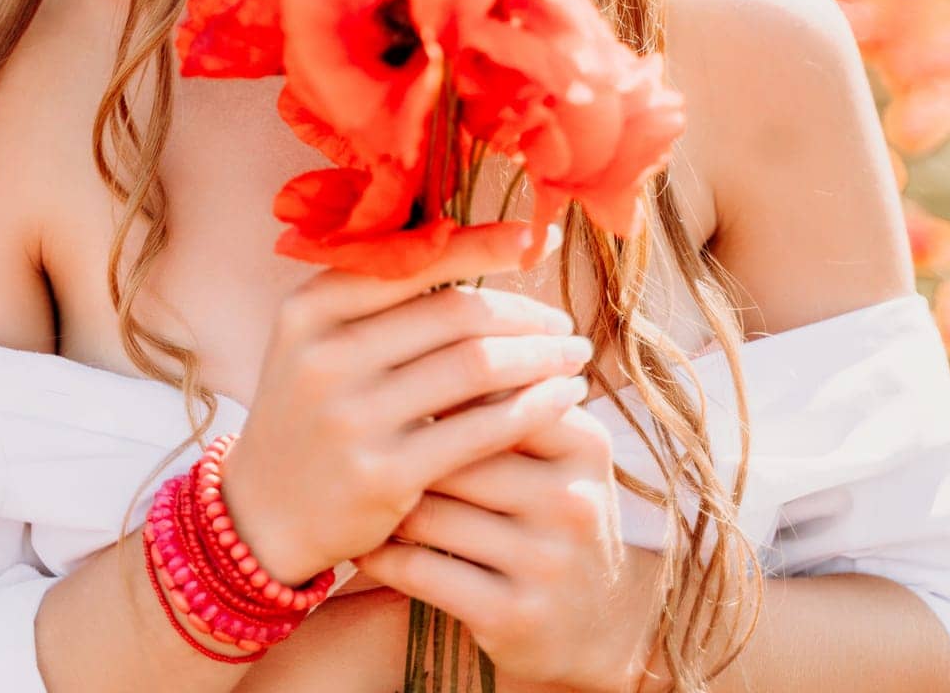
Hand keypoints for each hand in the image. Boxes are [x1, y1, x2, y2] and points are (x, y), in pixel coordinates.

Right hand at [220, 218, 592, 585]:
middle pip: (454, 314)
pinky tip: (562, 398)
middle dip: (524, 313)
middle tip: (565, 321)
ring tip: (574, 355)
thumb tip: (472, 239)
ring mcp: (353, 417)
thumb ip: (377, 294)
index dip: (484, 245)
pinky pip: (480, 429)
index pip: (415, 262)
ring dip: (539, 357)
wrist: (261, 516)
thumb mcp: (317, 339)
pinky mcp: (384, 474)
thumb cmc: (309, 410)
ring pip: (476, 367)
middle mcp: (326, 356)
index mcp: (311, 308)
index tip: (537, 238)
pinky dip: (533, 407)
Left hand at [348, 394, 657, 691]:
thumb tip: (424, 326)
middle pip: (453, 452)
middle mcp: (572, 500)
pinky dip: (381, 555)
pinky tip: (360, 542)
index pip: (492, 392)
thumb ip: (510, 395)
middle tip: (345, 431)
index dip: (430, 384)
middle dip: (399, 445)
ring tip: (342, 480)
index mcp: (585, 443)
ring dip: (380, 500)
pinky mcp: (513, 617)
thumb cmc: (558, 509)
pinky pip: (420, 572)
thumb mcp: (559, 450)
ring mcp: (546, 563)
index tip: (383, 378)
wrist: (606, 623)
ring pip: (429, 512)